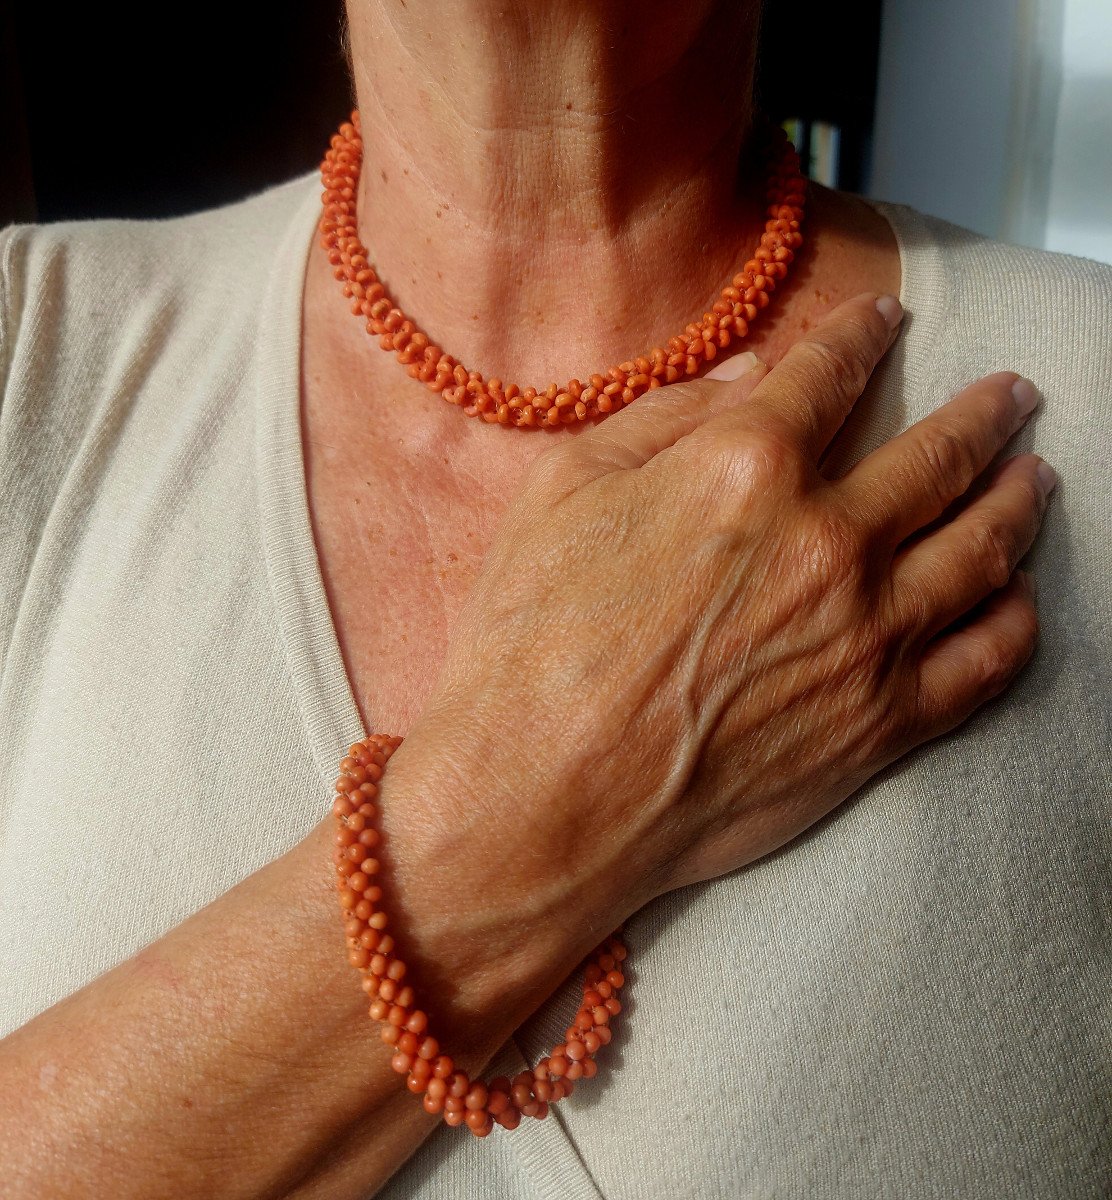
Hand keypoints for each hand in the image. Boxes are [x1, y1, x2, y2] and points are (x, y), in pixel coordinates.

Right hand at [405, 292, 1052, 922]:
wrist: (542, 798)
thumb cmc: (531, 643)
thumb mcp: (562, 492)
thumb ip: (663, 417)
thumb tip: (749, 376)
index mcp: (745, 468)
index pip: (828, 375)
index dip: (862, 335)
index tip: (886, 321)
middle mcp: (827, 541)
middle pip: (939, 456)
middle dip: (984, 413)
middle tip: (1012, 394)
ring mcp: (867, 637)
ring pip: (984, 550)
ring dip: (1020, 501)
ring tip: (1036, 478)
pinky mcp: (882, 725)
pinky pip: (985, 662)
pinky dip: (1016, 621)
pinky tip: (1019, 599)